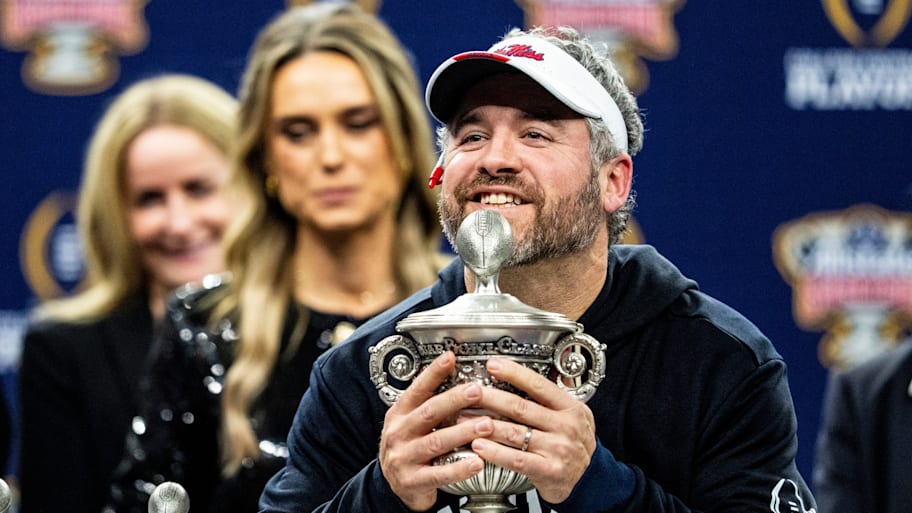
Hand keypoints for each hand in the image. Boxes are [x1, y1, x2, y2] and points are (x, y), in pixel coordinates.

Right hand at [379, 351, 490, 510]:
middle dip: (454, 400)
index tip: (450, 358)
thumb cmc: (409, 448)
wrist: (394, 486)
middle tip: (477, 391)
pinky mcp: (412, 481)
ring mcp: (404, 457)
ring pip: (436, 442)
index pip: (417, 390)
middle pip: (429, 412)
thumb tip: (454, 375)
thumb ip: (428, 403)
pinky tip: (477, 462)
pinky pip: (439, 474)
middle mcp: (399, 433)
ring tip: (486, 425)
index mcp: (400, 414)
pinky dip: (459, 468)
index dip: (433, 374)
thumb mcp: (411, 423)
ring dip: (463, 432)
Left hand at [469, 357, 596, 503]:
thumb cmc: (576, 445)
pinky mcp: (548, 470)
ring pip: (514, 432)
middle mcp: (565, 426)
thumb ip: (554, 397)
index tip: (492, 365)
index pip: (538, 385)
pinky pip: (516, 459)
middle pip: (520, 407)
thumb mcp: (576, 416)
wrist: (589, 480)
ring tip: (464, 420)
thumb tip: (530, 373)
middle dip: (490, 397)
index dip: (513, 373)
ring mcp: (557, 448)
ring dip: (485, 425)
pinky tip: (478, 446)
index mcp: (570, 408)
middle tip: (469, 392)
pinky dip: (494, 452)